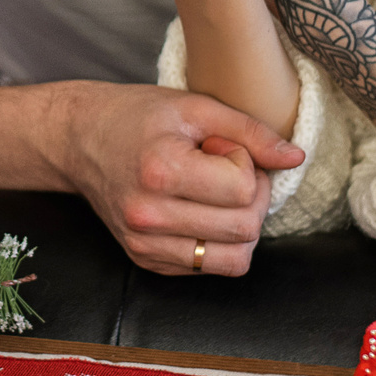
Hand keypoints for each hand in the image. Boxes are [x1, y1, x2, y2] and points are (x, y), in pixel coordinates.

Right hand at [51, 82, 303, 275]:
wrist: (79, 139)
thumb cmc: (137, 116)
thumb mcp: (195, 107)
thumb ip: (250, 132)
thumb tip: (296, 158)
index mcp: (160, 172)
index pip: (242, 190)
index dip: (246, 164)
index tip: (222, 147)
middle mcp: (148, 217)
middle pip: (245, 230)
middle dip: (252, 198)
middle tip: (228, 170)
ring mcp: (144, 245)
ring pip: (234, 260)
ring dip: (241, 227)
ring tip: (218, 194)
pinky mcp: (145, 261)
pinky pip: (208, 268)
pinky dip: (217, 242)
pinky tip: (199, 210)